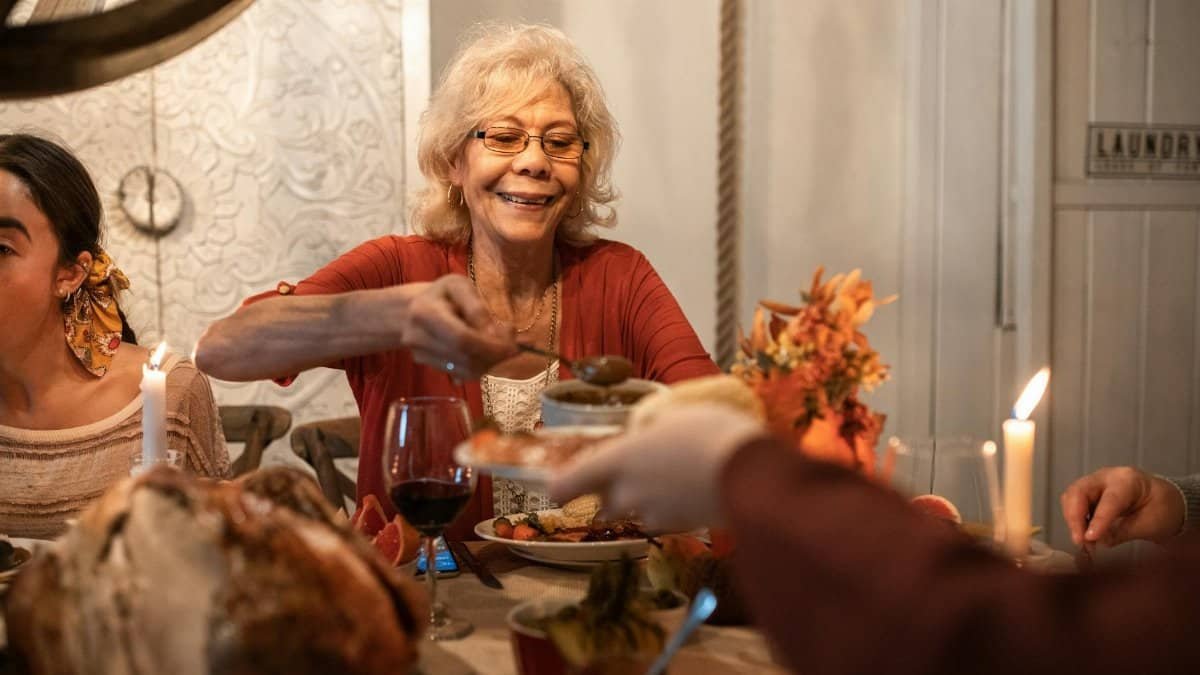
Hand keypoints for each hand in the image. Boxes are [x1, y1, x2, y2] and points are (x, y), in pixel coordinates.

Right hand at [398, 275, 516, 377]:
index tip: (512, 346)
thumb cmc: (442, 294)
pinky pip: (460, 374)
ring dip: (488, 363)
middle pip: (465, 359)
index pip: (462, 339)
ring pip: (464, 371)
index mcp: (426, 312)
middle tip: (511, 347)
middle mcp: (418, 337)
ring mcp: (420, 355)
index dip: (490, 346)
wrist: (410, 309)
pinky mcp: (427, 365)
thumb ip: (476, 307)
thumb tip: (494, 334)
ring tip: (498, 347)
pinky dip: (478, 367)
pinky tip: (483, 352)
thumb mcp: (459, 286)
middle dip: (494, 356)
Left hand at [549, 404, 764, 531]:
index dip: (560, 486)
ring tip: (676, 476)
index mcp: (618, 459)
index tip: (556, 487)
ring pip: (636, 511)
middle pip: (604, 502)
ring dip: (645, 500)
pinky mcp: (679, 528)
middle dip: (612, 493)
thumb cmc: (710, 431)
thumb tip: (642, 433)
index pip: (568, 483)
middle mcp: (627, 493)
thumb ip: (647, 430)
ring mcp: (653, 514)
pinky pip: (664, 518)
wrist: (751, 472)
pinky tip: (694, 488)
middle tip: (637, 472)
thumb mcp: (672, 415)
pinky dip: (672, 507)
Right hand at [1060, 466, 1184, 546]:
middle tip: (1080, 541)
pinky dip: (1075, 521)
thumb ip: (1123, 532)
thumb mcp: (1150, 523)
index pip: (1108, 500)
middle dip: (1074, 517)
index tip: (1089, 539)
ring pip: (1071, 497)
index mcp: (1127, 480)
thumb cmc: (1162, 509)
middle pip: (1079, 491)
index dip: (1098, 520)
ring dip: (1072, 520)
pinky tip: (1084, 535)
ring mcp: (1094, 483)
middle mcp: (1106, 477)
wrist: (1164, 500)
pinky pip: (1073, 504)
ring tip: (1082, 541)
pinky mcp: (1088, 493)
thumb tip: (1098, 541)